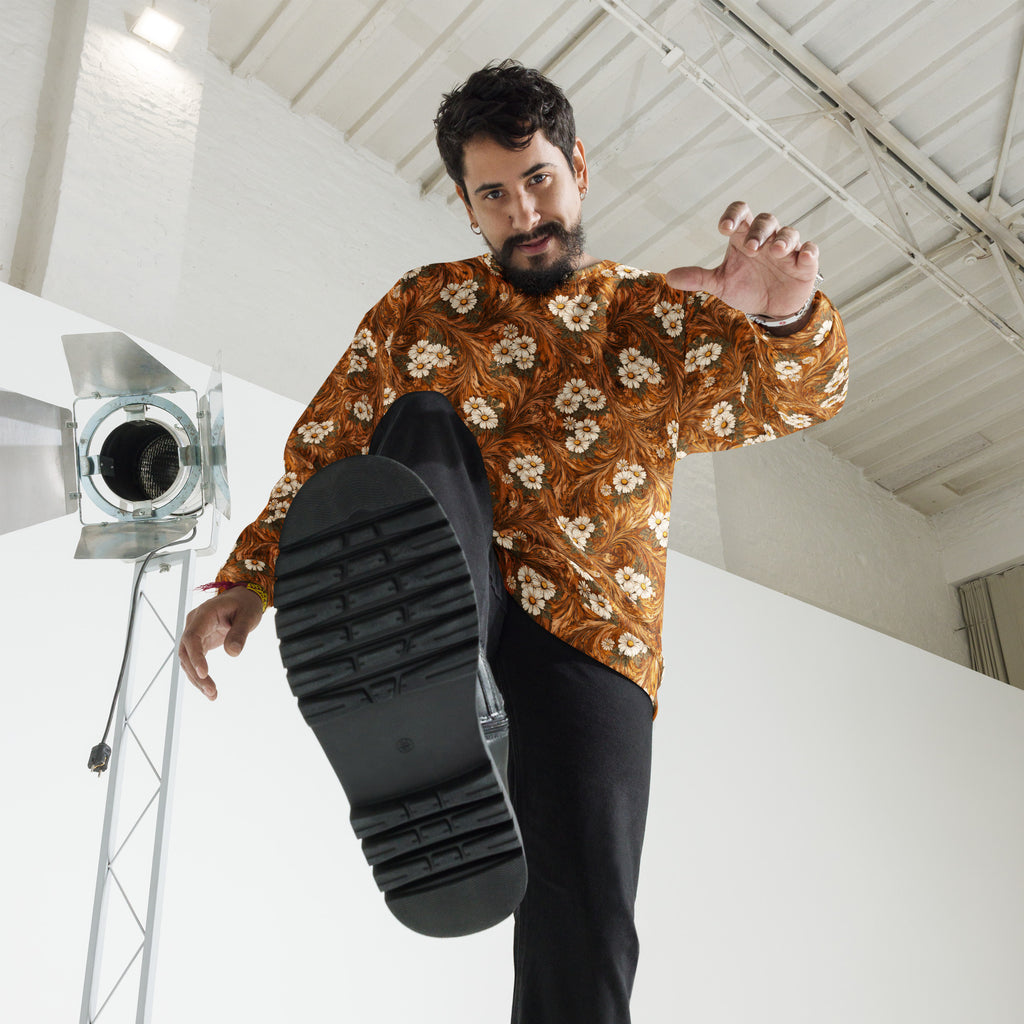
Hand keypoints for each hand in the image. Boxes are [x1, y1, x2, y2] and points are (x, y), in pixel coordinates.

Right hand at [178, 587, 264, 700]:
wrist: (243, 598)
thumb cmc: (246, 604)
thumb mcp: (249, 616)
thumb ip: (240, 633)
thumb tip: (233, 653)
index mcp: (203, 614)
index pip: (192, 637)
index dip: (195, 657)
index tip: (204, 674)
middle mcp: (194, 624)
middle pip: (186, 652)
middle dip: (196, 674)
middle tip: (212, 690)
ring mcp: (195, 633)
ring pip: (188, 660)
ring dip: (197, 679)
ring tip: (212, 695)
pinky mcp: (200, 642)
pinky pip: (195, 661)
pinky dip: (201, 676)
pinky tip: (210, 690)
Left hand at [665, 201, 818, 317]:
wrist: (770, 309)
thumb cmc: (745, 288)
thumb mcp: (720, 284)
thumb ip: (698, 278)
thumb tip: (669, 277)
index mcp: (744, 237)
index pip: (740, 214)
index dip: (733, 214)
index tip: (724, 227)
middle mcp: (766, 239)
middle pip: (765, 221)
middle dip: (758, 232)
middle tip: (751, 249)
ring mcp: (787, 249)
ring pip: (788, 232)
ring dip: (782, 239)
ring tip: (775, 251)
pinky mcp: (804, 263)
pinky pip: (810, 251)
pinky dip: (808, 252)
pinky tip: (802, 258)